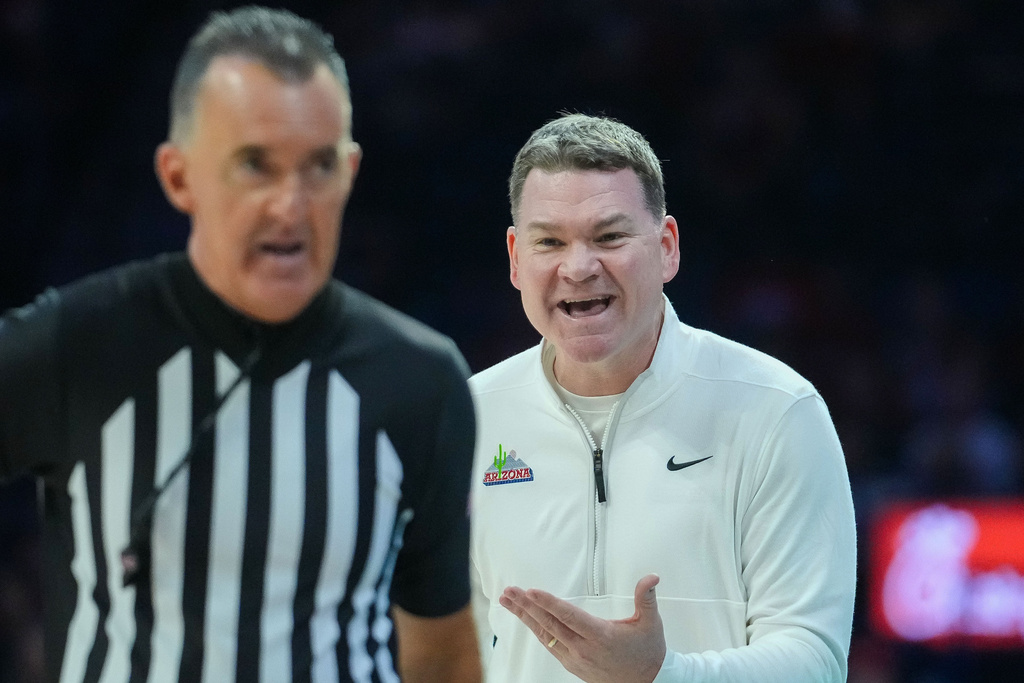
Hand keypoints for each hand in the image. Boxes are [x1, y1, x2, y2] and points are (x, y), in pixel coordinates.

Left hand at [499, 574, 665, 682]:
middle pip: (549, 624)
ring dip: (525, 617)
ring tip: (509, 601)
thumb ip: (646, 598)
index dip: (548, 603)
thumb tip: (651, 577)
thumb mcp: (651, 623)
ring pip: (545, 635)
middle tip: (510, 591)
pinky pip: (550, 645)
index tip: (531, 591)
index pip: (568, 616)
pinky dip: (536, 630)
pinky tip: (527, 618)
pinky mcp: (573, 665)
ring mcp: (576, 659)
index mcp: (601, 636)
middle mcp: (584, 649)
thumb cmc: (648, 652)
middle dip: (527, 606)